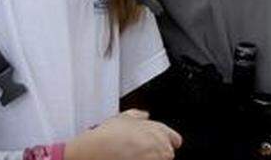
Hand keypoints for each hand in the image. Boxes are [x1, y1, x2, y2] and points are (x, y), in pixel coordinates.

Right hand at [65, 110, 181, 159]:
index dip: (167, 143)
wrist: (95, 151)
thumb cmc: (108, 135)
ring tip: (134, 156)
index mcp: (159, 131)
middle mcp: (160, 146)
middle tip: (141, 153)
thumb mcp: (124, 117)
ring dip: (150, 158)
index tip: (158, 146)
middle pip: (168, 154)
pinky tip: (130, 159)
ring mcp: (154, 159)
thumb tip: (144, 115)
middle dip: (158, 154)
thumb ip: (138, 115)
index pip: (175, 140)